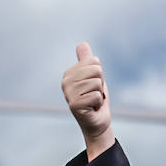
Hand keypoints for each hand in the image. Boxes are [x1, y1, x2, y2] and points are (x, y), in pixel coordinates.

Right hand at [62, 42, 113, 158]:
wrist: (97, 122)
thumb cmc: (95, 99)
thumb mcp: (93, 77)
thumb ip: (87, 61)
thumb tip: (82, 43)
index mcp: (69, 73)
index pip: (95, 62)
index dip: (100, 75)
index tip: (93, 86)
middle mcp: (65, 82)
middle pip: (97, 71)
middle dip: (100, 85)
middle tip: (94, 94)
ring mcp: (68, 94)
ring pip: (97, 84)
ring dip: (99, 95)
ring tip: (92, 101)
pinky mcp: (74, 105)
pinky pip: (96, 95)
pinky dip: (98, 103)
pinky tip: (92, 108)